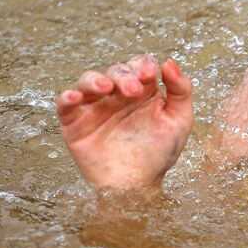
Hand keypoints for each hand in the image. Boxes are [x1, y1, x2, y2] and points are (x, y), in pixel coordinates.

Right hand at [55, 54, 193, 190]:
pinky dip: (67, 97)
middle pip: (116, 71)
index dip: (144, 65)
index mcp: (143, 90)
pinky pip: (65, 104)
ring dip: (96, 79)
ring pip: (89, 80)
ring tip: (106, 88)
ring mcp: (95, 107)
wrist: (138, 185)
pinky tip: (75, 97)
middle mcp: (117, 95)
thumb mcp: (179, 120)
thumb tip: (169, 62)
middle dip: (125, 76)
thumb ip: (181, 90)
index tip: (150, 74)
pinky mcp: (75, 123)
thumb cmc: (160, 153)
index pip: (140, 65)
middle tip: (134, 91)